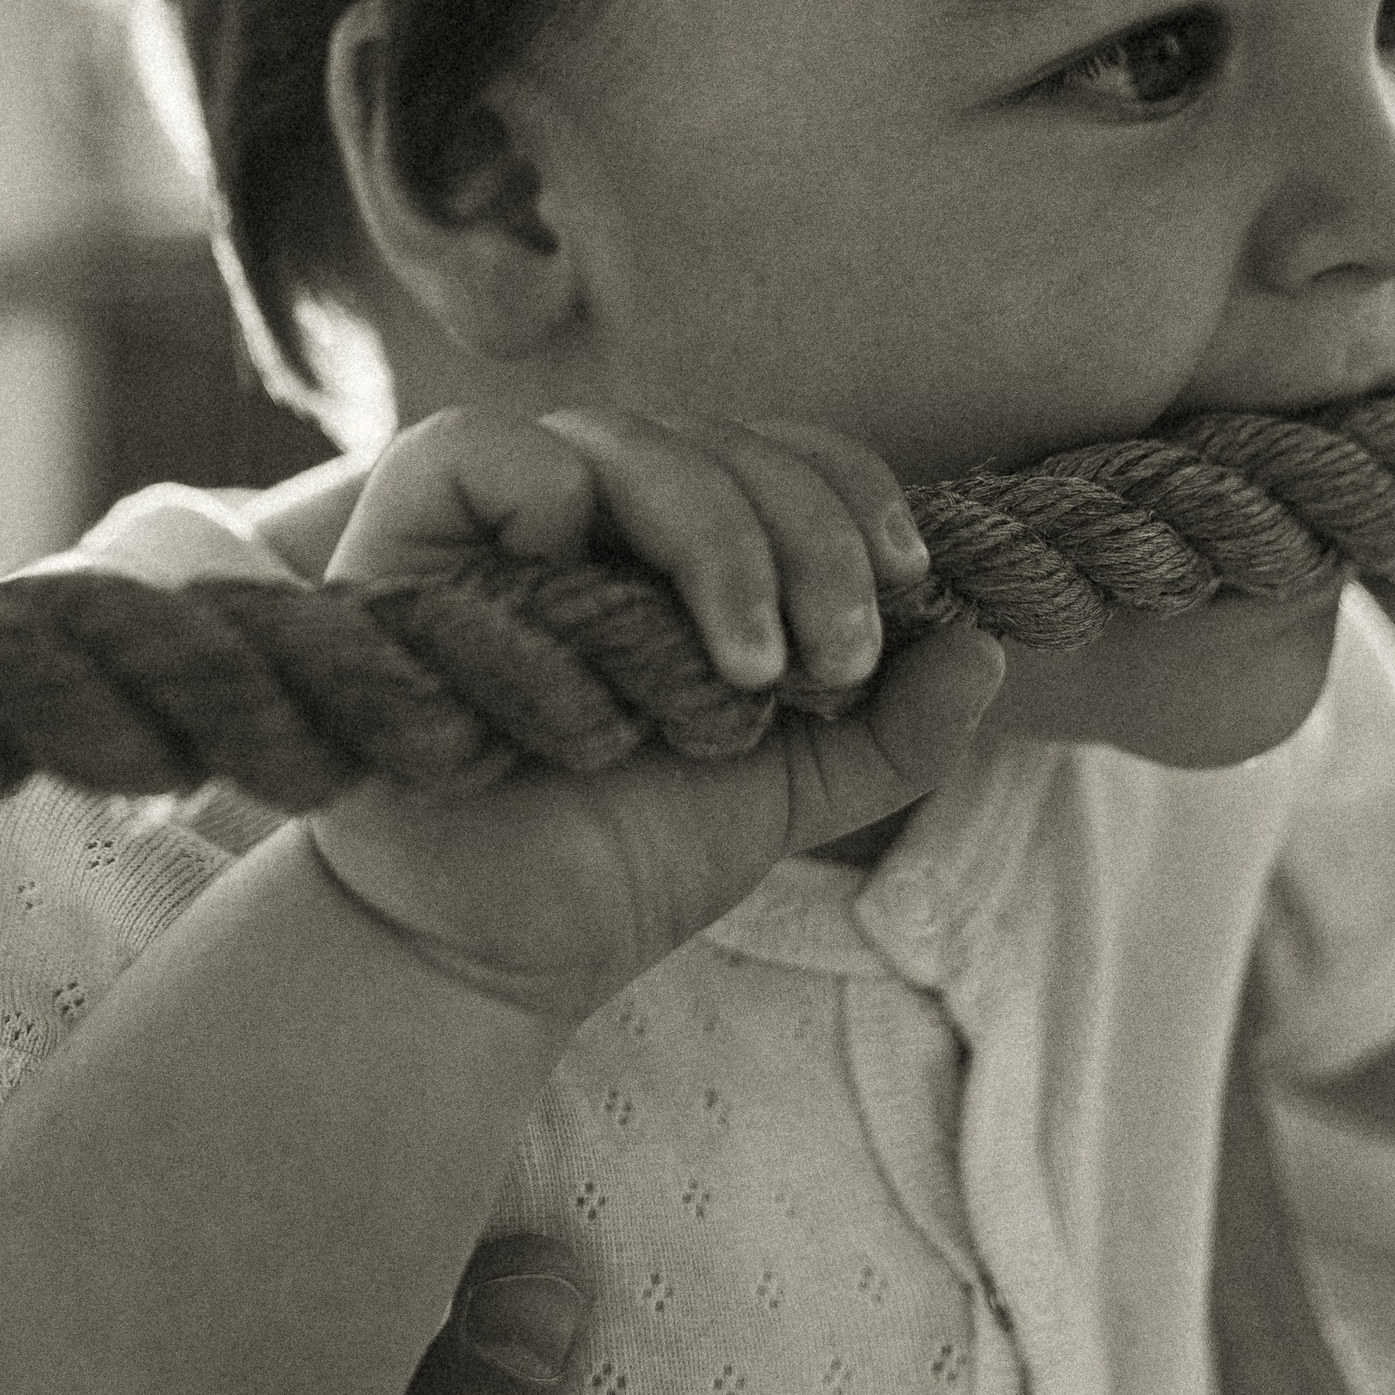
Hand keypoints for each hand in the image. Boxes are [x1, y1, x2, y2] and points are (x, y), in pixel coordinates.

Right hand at [303, 406, 1003, 1028]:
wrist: (486, 954)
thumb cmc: (622, 857)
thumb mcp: (790, 790)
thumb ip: (892, 726)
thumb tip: (984, 646)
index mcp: (682, 539)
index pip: (787, 454)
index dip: (858, 498)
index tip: (909, 588)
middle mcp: (597, 501)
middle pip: (726, 442)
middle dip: (812, 539)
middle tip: (839, 662)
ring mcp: (502, 508)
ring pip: (631, 440)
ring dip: (723, 540)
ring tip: (756, 668)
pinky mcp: (410, 526)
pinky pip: (487, 453)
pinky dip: (556, 500)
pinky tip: (600, 610)